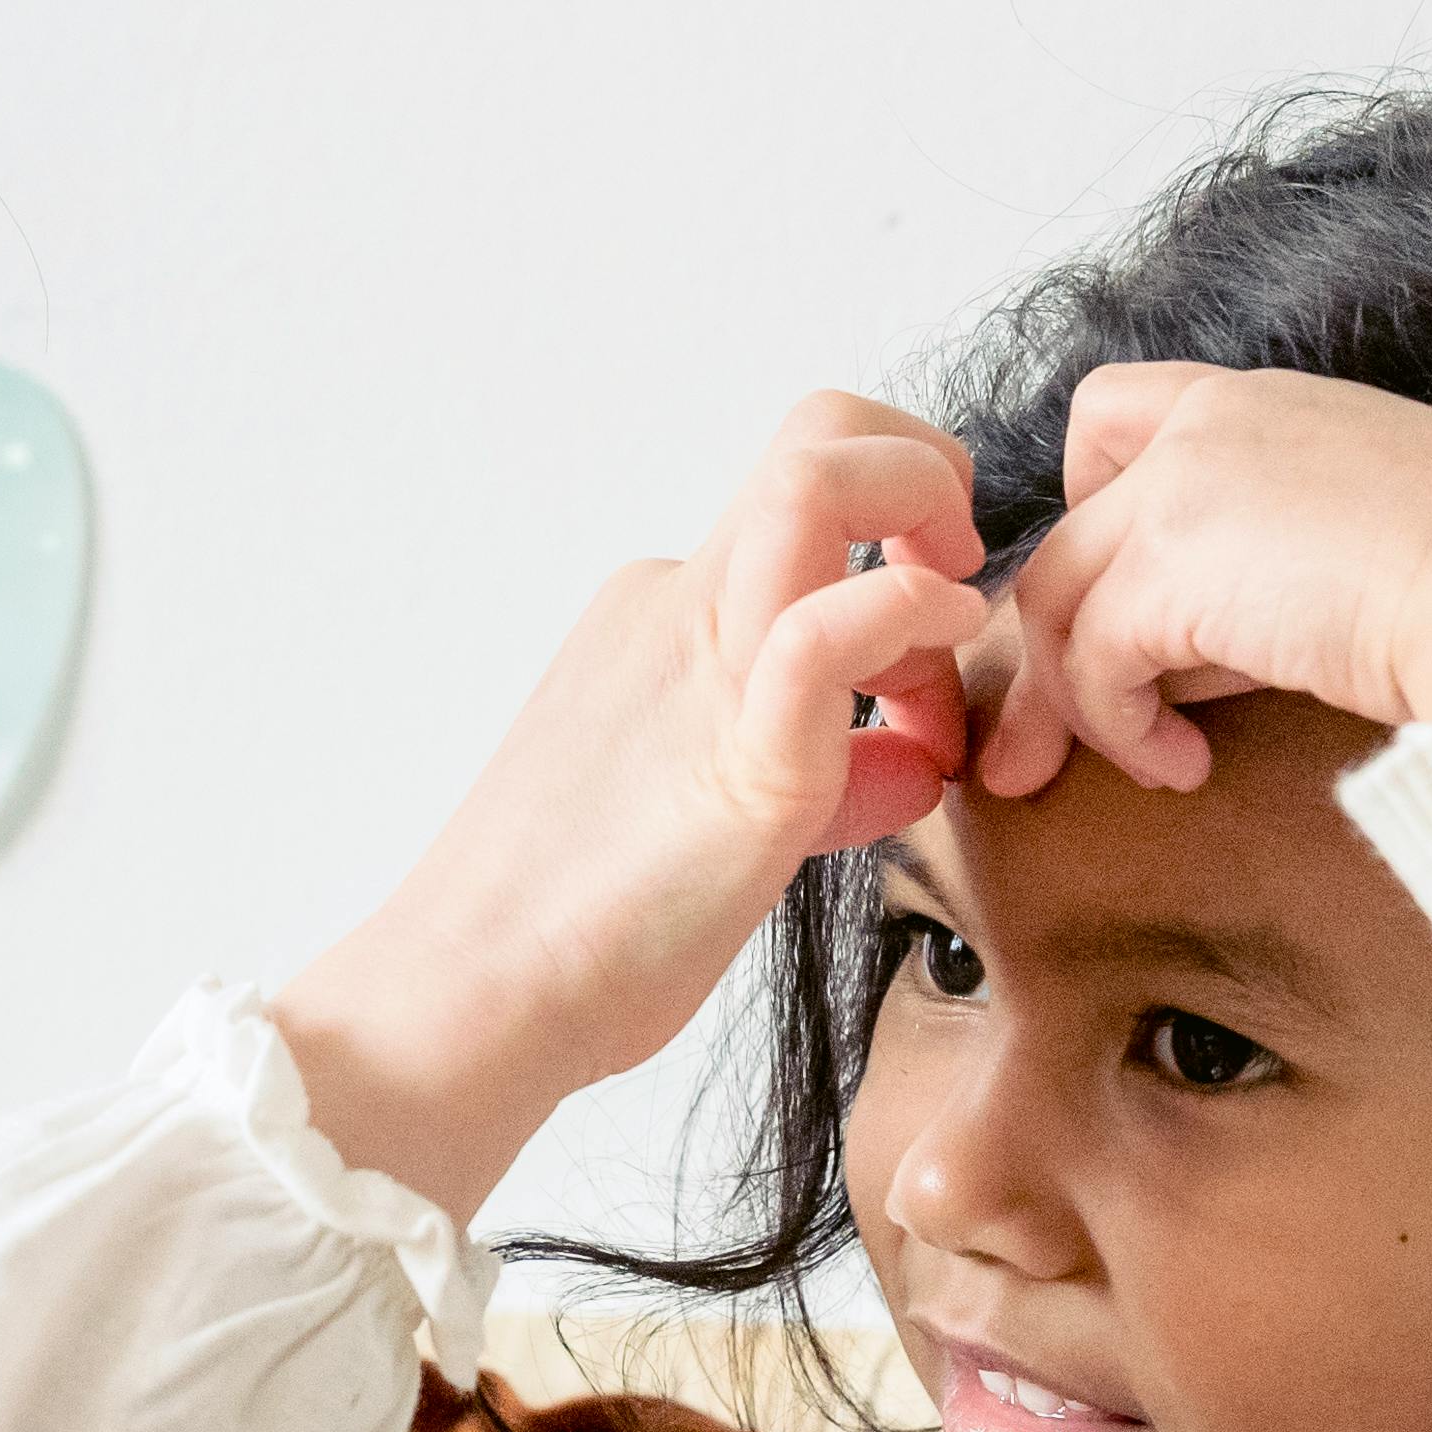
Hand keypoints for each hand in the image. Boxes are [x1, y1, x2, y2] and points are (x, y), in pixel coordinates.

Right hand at [279, 394, 989, 1218]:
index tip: (927, 659)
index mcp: (665, 618)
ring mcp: (699, 670)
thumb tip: (914, 755)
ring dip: (924, 511)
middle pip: (816, 433)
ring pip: (814, 476)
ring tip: (949, 637)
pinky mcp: (736, 762)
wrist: (472, 999)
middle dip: (924, 469)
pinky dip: (902, 617)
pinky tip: (926, 704)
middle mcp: (677, 610)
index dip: (900, 539)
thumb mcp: (727, 811)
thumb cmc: (582, 928)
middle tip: (959, 589)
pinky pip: (819, 633)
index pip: (806, 502)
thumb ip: (825, 763)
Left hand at [972, 364, 1431, 799]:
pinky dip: (1120, 730)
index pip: (1111, 417)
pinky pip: (1090, 660)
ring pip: (1056, 599)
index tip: (1122, 599)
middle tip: (1056, 740)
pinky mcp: (1170, 566)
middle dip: (1054, 643)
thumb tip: (1193, 661)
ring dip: (1084, 702)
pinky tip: (1184, 771)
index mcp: (1265, 406)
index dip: (1091, 508)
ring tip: (1157, 766)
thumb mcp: (1371, 544)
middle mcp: (1210, 423)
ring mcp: (1181, 486)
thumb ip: (1274, 567)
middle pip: (1067, 531)